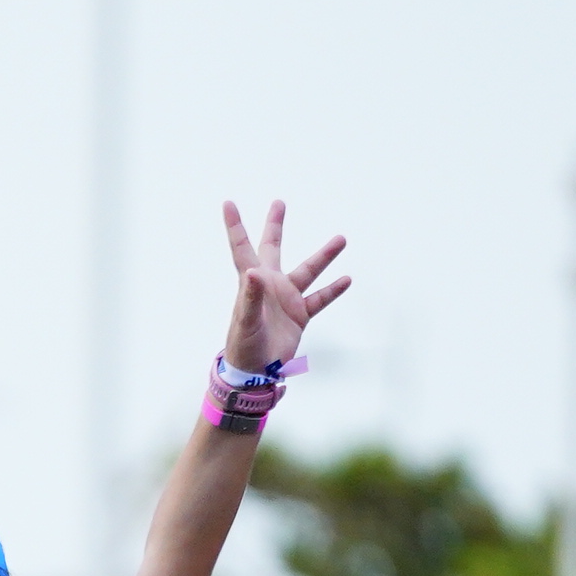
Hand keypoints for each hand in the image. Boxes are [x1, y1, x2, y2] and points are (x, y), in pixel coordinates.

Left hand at [218, 200, 350, 375]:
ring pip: (308, 270)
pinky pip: (319, 298)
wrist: (255, 372)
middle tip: (279, 203)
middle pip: (273, 248)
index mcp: (251, 282)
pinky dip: (333, 289)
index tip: (228, 203)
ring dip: (324, 256)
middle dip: (275, 226)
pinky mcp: (300, 314)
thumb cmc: (243, 347)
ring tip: (341, 238)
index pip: (242, 248)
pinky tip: (346, 279)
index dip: (235, 226)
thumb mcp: (246, 322)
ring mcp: (286, 298)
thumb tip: (252, 272)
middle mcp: (269, 284)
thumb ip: (249, 297)